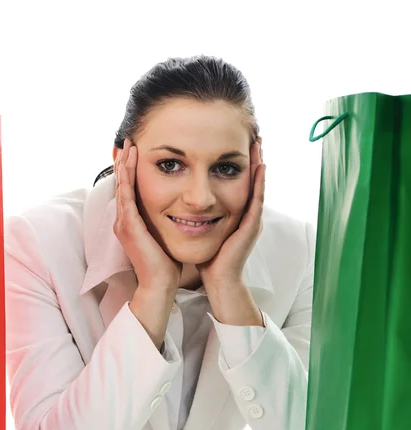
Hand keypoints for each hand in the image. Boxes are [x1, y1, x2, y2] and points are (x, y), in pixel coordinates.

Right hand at [114, 138, 182, 292]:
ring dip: (124, 165)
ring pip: (122, 186)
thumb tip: (178, 211)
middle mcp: (123, 221)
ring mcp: (123, 223)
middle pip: (122, 184)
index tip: (137, 152)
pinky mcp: (128, 226)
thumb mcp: (163, 237)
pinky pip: (126, 196)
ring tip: (128, 145)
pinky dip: (126, 178)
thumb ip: (164, 222)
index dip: (131, 171)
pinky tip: (128, 163)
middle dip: (125, 162)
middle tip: (129, 141)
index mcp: (131, 223)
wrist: (160, 284)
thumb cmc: (165, 264)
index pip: (129, 190)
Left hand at [197, 142, 265, 287]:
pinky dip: (260, 183)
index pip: (237, 183)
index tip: (236, 144)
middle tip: (253, 136)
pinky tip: (260, 167)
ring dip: (259, 164)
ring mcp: (252, 220)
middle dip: (253, 159)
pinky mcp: (251, 227)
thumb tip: (182, 202)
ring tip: (259, 144)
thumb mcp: (202, 229)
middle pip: (252, 181)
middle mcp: (247, 215)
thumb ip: (199, 215)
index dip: (239, 164)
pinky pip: (257, 200)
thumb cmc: (208, 258)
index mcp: (236, 214)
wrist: (218, 279)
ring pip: (258, 186)